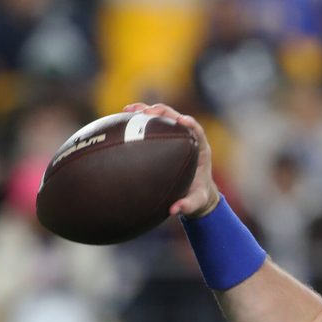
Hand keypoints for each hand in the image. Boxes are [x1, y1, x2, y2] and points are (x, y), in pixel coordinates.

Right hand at [123, 102, 219, 217]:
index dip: (190, 124)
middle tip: (146, 112)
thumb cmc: (198, 196)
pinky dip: (137, 122)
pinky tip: (120, 120)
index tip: (181, 120)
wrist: (195, 193)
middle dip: (162, 112)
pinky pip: (151, 126)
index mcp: (201, 150)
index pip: (197, 132)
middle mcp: (188, 140)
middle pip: (177, 118)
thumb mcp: (196, 203)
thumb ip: (188, 206)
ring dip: (146, 111)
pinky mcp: (164, 138)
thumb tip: (174, 210)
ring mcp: (175, 137)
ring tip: (128, 110)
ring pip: (162, 118)